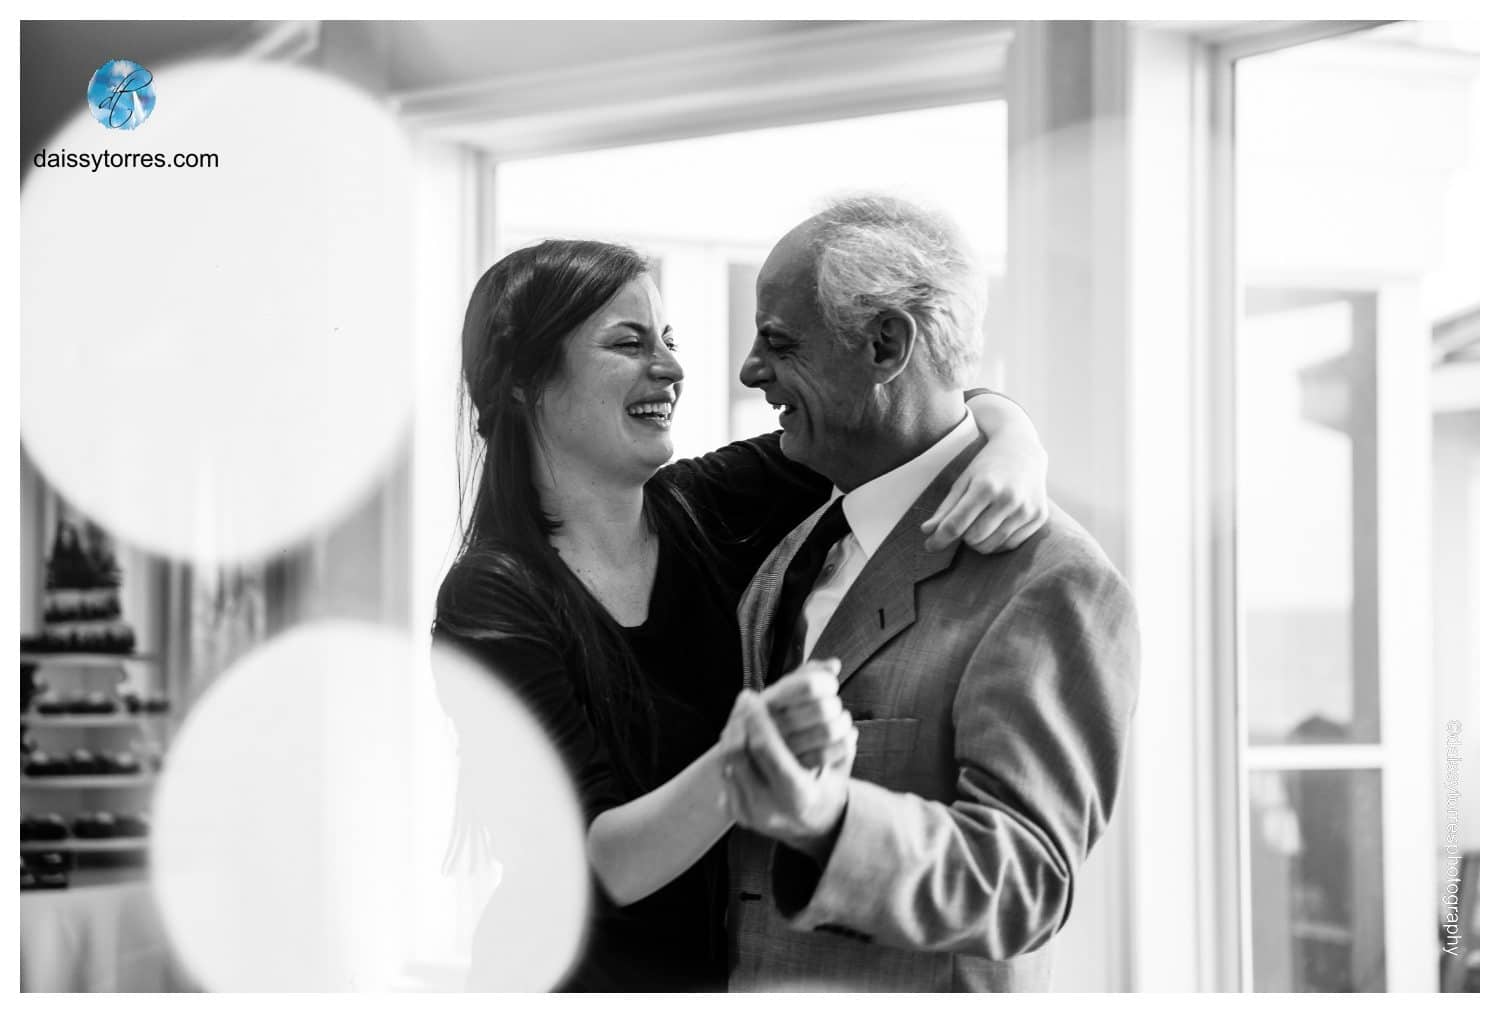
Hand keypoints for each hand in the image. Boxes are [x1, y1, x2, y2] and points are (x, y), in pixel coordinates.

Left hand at [719, 689, 855, 861]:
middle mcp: (769, 809)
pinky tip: (738, 734)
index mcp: (798, 796)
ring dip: (731, 733)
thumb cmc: (830, 790)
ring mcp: (749, 814)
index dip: (756, 717)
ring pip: (727, 762)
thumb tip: (831, 669)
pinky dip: (730, 751)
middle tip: (744, 700)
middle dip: (738, 721)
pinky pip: (725, 774)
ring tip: (740, 714)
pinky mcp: (737, 814)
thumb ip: (831, 716)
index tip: (754, 695)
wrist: (815, 831)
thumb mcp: (840, 762)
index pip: (766, 748)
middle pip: (738, 754)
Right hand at [761, 659, 852, 769]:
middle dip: (836, 704)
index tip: (830, 685)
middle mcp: (773, 724)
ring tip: (842, 721)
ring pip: (829, 731)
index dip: (827, 682)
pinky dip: (845, 743)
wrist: (751, 757)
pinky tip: (845, 737)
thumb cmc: (774, 716)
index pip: (810, 685)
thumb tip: (834, 664)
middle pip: (823, 708)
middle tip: (834, 706)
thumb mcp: (782, 691)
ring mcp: (783, 749)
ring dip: (844, 723)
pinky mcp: (795, 769)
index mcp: (769, 699)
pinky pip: (829, 755)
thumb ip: (807, 673)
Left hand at [922, 395, 1048, 552]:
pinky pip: (1010, 545)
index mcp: (985, 486)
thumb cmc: (987, 466)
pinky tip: (995, 526)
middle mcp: (1009, 498)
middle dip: (963, 536)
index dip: (940, 539)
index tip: (929, 546)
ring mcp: (1026, 509)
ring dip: (979, 541)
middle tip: (965, 522)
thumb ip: (945, 509)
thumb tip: (927, 532)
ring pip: (991, 546)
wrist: (1023, 450)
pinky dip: (997, 542)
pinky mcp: (1039, 517)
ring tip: (978, 524)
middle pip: (973, 539)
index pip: (956, 525)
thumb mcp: (963, 481)